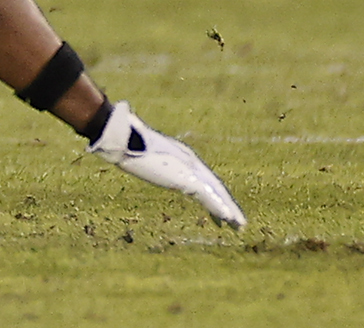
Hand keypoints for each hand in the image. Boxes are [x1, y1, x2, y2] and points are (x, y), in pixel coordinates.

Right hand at [88, 101, 246, 228]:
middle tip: (236, 222)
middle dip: (225, 203)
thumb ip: (141, 152)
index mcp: (180, 155)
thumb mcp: (138, 148)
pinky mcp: (186, 178)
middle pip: (213, 185)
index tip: (220, 210)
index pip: (202, 177)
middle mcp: (190, 161)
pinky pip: (208, 197)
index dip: (213, 193)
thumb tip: (126, 147)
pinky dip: (220, 208)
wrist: (124, 138)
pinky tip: (229, 218)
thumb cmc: (126, 139)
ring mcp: (189, 169)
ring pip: (215, 193)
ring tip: (239, 225)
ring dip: (228, 210)